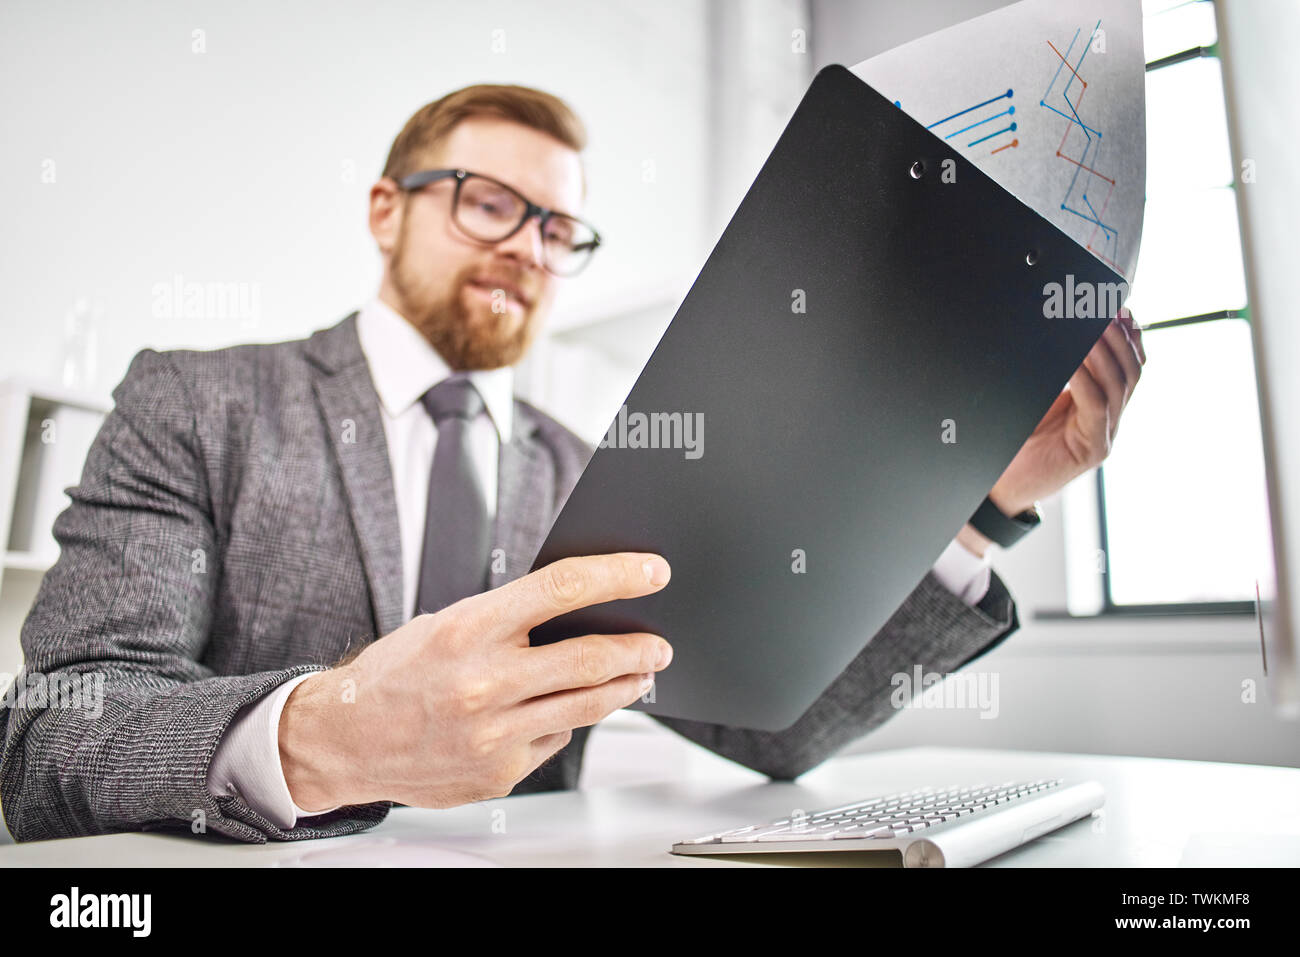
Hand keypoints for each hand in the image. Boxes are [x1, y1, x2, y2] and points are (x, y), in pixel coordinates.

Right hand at [279, 552, 673, 810]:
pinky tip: (565, 710)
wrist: (343, 740)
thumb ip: (510, 620)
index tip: (652, 571)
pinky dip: (568, 721)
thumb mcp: (445, 624)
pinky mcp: (499, 770)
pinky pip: (555, 738)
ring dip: (625, 686)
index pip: (561, 588)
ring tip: (641, 674)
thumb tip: (580, 613)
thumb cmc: (395, 675)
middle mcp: (484, 681)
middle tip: (660, 643)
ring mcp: (494, 732)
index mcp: (469, 628)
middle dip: (638, 647)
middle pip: (589, 656)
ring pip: (587, 704)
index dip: (617, 576)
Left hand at [989, 307, 1146, 516]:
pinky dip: (1086, 377)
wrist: (1001, 488)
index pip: (1129, 361)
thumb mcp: (1038, 396)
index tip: (1117, 303)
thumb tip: (1060, 328)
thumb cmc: (1015, 442)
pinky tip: (1075, 359)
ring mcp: (1107, 434)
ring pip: (1120, 383)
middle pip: (1132, 368)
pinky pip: (1096, 405)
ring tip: (1091, 324)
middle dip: (1119, 334)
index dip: (1128, 332)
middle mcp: (1111, 418)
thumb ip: (1056, 369)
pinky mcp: (1094, 449)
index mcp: (1102, 403)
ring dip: (1105, 350)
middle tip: (1103, 308)